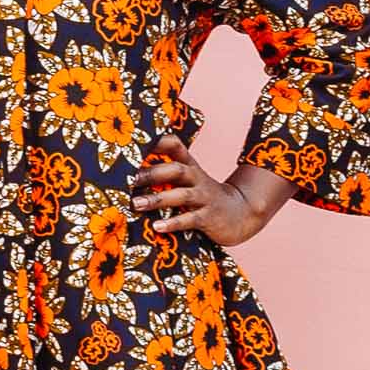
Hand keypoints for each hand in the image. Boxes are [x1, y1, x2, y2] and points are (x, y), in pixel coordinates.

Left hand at [129, 134, 267, 249]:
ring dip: (157, 199)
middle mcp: (197, 178)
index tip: (136, 143)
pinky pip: (190, 219)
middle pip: (176, 170)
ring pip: (181, 195)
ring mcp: (204, 198)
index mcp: (190, 166)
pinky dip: (173, 223)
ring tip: (136, 204)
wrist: (241, 213)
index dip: (158, 142)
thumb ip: (166, 173)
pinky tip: (157, 227)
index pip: (175, 146)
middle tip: (128, 180)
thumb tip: (131, 173)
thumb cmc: (204, 197)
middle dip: (152, 174)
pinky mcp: (209, 217)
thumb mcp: (190, 180)